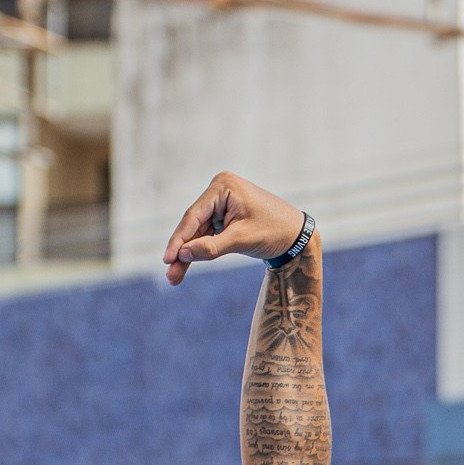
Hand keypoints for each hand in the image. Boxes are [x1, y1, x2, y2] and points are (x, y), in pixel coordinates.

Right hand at [161, 171, 307, 285]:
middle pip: (193, 225)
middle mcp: (219, 190)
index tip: (167, 259)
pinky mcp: (223, 217)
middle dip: (181, 251)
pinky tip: (184, 266)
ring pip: (197, 233)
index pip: (194, 216)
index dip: (179, 239)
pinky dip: (199, 251)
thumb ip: (212, 247)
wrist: (296, 235)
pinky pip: (206, 235)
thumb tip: (183, 254)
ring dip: (187, 255)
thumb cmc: (274, 231)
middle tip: (170, 274)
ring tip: (174, 278)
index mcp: (223, 186)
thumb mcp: (242, 240)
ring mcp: (220, 203)